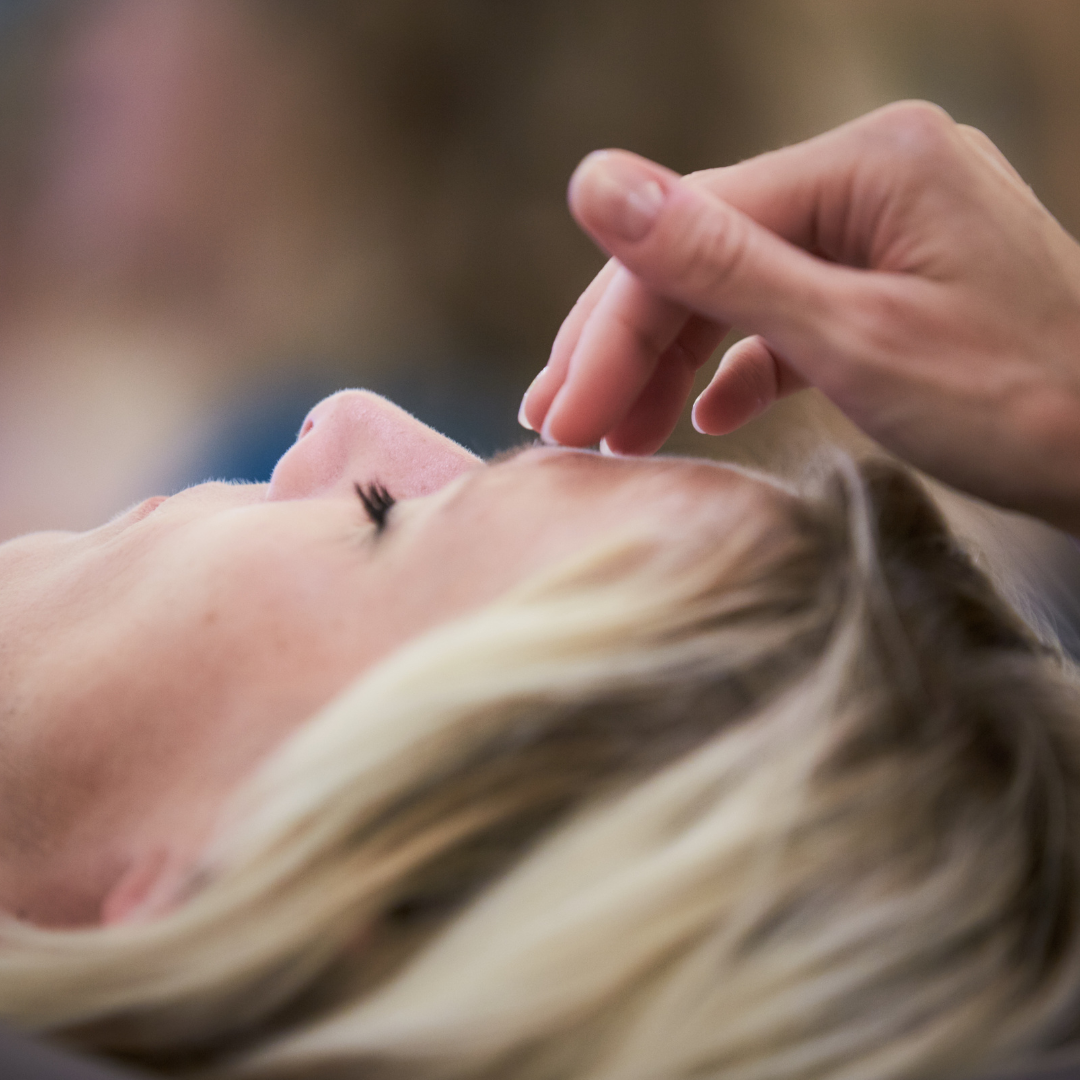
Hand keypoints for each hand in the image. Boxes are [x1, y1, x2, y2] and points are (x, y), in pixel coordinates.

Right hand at [519, 101, 1079, 533]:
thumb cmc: (1015, 403)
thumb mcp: (849, 338)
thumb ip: (716, 262)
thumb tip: (592, 180)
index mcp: (868, 164)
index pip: (692, 230)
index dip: (610, 329)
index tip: (564, 419)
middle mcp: (872, 177)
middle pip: (707, 252)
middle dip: (627, 347)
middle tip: (562, 425)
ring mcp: (885, 231)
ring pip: (741, 288)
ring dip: (671, 364)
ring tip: (616, 437)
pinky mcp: (894, 286)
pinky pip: (792, 314)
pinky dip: (743, 366)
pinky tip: (704, 415)